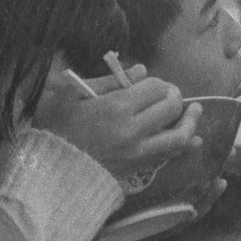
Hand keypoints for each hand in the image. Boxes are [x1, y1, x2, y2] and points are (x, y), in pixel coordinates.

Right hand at [34, 65, 199, 179]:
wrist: (45, 169)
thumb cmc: (53, 126)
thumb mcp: (70, 93)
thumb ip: (108, 81)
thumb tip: (140, 70)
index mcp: (115, 107)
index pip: (154, 88)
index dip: (158, 82)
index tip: (151, 83)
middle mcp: (132, 131)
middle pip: (171, 108)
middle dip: (175, 96)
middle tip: (171, 93)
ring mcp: (137, 153)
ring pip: (179, 136)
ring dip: (190, 121)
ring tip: (195, 111)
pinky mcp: (137, 169)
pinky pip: (169, 156)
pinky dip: (184, 145)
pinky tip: (193, 139)